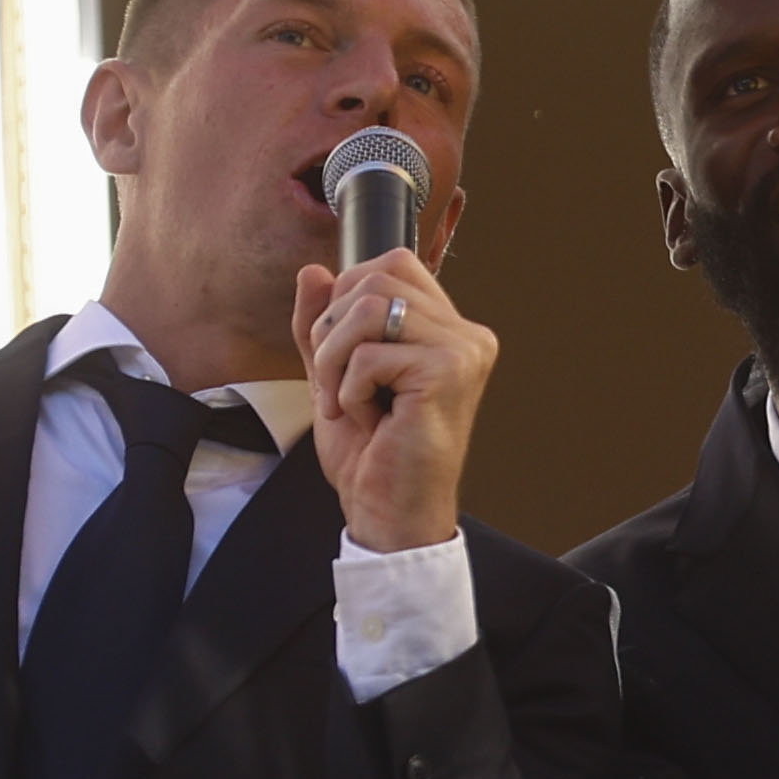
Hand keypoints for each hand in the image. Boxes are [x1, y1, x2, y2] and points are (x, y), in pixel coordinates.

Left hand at [293, 250, 497, 551]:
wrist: (388, 513)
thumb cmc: (372, 454)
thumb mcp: (334, 374)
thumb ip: (324, 323)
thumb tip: (313, 271)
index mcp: (447, 329)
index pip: (392, 264)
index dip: (346, 298)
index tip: (340, 355)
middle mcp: (466, 334)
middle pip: (376, 280)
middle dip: (332, 332)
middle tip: (335, 384)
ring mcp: (463, 351)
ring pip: (369, 309)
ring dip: (335, 361)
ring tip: (347, 402)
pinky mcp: (449, 373)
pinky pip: (370, 355)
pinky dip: (349, 391)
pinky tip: (369, 421)